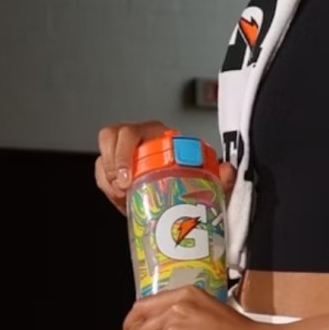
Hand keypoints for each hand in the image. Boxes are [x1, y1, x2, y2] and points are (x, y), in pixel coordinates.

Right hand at [95, 121, 237, 214]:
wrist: (183, 193)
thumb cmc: (194, 178)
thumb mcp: (207, 180)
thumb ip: (220, 177)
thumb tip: (227, 171)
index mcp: (159, 135)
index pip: (133, 131)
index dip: (125, 152)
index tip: (130, 179)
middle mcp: (139, 140)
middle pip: (110, 137)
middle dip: (114, 164)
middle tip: (124, 187)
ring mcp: (124, 155)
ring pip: (103, 158)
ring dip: (109, 179)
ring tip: (125, 196)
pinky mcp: (116, 171)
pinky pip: (101, 175)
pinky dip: (108, 188)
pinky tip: (123, 199)